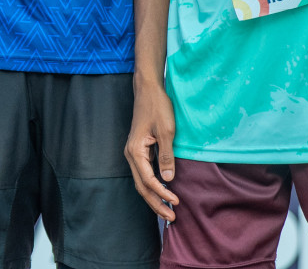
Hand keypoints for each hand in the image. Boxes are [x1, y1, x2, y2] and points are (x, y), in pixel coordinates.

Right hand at [124, 81, 179, 220]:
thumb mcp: (166, 131)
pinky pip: (144, 173)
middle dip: (156, 203)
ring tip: (167, 209)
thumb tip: (168, 179)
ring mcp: (134, 153)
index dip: (162, 193)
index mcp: (135, 151)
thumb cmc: (157, 107)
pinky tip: (163, 189)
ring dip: (154, 196)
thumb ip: (167, 156)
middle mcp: (131, 154)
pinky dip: (153, 185)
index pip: (148, 180)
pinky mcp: (139, 150)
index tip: (176, 202)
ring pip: (142, 181)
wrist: (148, 89)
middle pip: (141, 186)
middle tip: (171, 217)